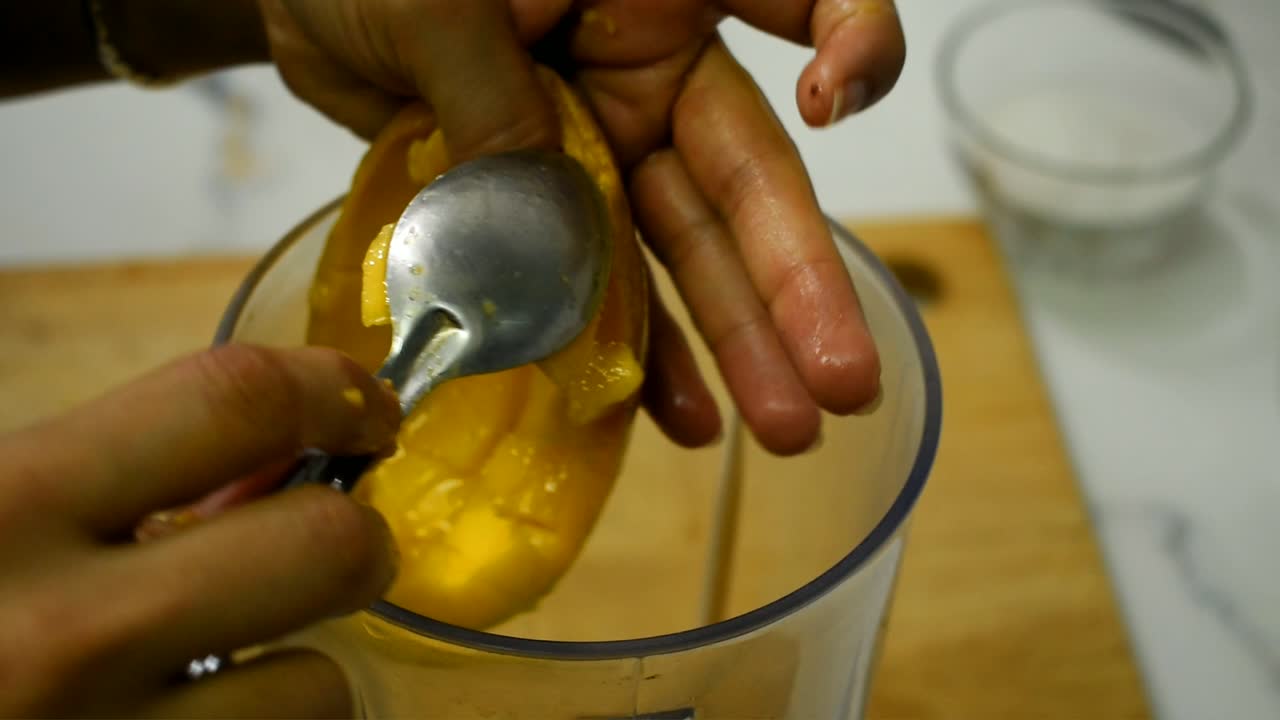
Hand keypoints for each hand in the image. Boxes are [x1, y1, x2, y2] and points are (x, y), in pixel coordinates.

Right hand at [0, 345, 399, 717]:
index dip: (330, 389)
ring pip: (320, 689)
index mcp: (13, 503)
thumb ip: (110, 472)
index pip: (234, 403)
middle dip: (358, 537)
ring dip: (303, 666)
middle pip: (323, 545)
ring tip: (241, 664)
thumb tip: (279, 454)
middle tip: (344, 547)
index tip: (366, 406)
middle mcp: (67, 630)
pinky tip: (205, 718)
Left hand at [258, 0, 905, 454]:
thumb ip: (498, 97)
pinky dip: (640, 352)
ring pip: (687, 251)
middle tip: (845, 383)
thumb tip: (545, 221)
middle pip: (748, 174)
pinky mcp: (558, 206)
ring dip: (737, 343)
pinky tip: (683, 418)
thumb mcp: (438, 2)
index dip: (851, 36)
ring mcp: (609, 146)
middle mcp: (654, 66)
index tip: (828, 100)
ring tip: (787, 431)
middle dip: (797, 282)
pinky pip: (610, 287)